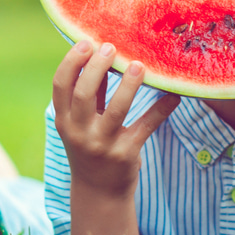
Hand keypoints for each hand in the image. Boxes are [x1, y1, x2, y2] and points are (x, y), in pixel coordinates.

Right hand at [53, 41, 179, 196]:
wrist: (98, 191)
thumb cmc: (90, 146)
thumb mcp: (81, 123)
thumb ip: (90, 95)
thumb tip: (102, 56)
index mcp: (64, 120)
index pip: (61, 85)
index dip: (72, 61)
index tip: (87, 42)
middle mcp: (79, 132)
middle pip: (83, 93)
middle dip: (97, 66)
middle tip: (112, 48)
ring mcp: (101, 144)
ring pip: (116, 109)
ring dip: (128, 84)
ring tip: (139, 65)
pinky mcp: (125, 154)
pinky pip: (145, 126)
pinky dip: (160, 109)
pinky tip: (174, 95)